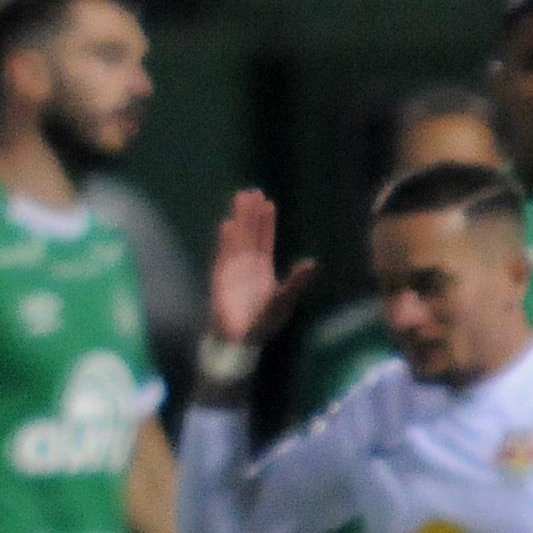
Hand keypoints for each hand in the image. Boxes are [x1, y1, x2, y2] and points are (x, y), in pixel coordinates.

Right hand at [208, 190, 316, 347]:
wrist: (239, 341)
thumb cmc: (262, 324)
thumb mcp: (284, 301)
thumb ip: (296, 282)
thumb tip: (311, 263)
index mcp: (262, 268)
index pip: (264, 239)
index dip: (266, 221)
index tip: (268, 202)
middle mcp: (246, 264)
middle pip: (249, 232)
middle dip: (251, 213)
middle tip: (252, 191)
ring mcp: (232, 269)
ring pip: (237, 238)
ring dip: (239, 218)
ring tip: (240, 198)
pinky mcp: (221, 278)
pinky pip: (224, 255)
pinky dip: (227, 241)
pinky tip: (228, 225)